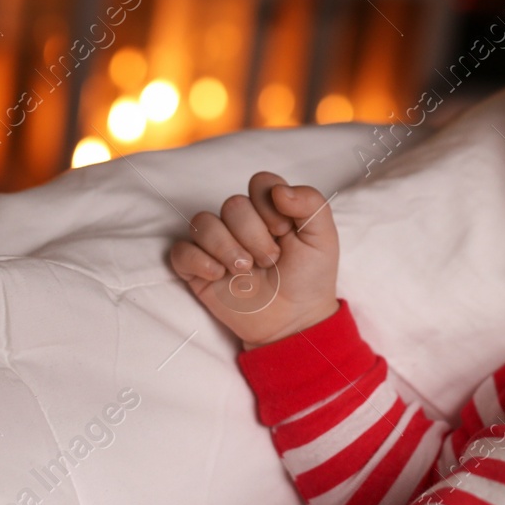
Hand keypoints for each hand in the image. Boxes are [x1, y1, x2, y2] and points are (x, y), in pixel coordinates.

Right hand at [169, 170, 339, 347]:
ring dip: (227, 247)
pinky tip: (219, 275)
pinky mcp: (198, 269)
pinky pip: (181, 251)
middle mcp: (241, 224)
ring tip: (246, 271)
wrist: (293, 321)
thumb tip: (279, 190)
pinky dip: (198, 261)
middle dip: (254, 235)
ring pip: (203, 222)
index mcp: (269, 210)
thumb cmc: (309, 278)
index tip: (284, 232)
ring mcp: (218, 245)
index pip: (259, 183)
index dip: (270, 206)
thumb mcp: (323, 238)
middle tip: (270, 261)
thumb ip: (311, 203)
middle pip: (232, 204)